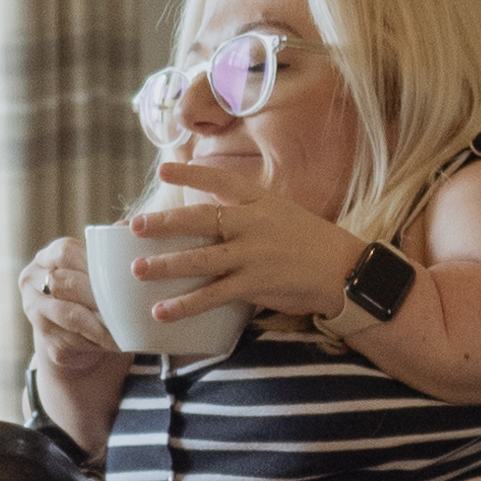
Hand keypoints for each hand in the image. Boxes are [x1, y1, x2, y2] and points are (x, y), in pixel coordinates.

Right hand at [19, 238, 117, 363]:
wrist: (77, 335)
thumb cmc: (92, 293)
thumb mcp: (97, 269)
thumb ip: (110, 250)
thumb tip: (127, 226)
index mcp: (47, 257)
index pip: (64, 251)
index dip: (90, 262)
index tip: (117, 274)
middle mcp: (33, 282)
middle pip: (63, 283)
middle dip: (96, 296)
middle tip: (125, 304)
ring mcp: (35, 313)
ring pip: (68, 316)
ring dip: (100, 324)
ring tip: (125, 328)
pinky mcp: (45, 341)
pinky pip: (72, 341)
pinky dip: (97, 343)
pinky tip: (116, 343)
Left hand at [129, 157, 372, 324]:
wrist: (346, 270)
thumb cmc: (307, 242)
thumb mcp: (279, 213)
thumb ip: (245, 211)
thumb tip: (207, 214)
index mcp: (260, 201)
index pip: (221, 180)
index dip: (191, 174)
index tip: (164, 168)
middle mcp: (254, 223)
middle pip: (202, 218)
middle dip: (166, 223)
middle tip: (134, 226)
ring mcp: (254, 254)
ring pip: (202, 259)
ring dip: (167, 265)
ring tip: (137, 270)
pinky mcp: (256, 284)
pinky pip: (214, 295)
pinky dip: (186, 304)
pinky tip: (161, 311)